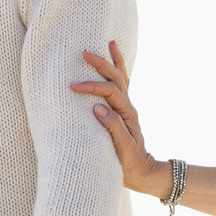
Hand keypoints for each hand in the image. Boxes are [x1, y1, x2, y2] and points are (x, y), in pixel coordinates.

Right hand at [71, 41, 163, 194]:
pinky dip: (119, 69)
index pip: (109, 92)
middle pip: (115, 78)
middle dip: (100, 64)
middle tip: (84, 53)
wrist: (142, 172)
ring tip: (108, 43)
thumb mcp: (122, 148)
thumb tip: (98, 107)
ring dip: (112, 61)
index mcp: (127, 114)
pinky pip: (121, 84)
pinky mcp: (122, 109)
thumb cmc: (130, 163)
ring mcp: (126, 106)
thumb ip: (113, 127)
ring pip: (120, 77)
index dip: (91, 87)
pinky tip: (115, 58)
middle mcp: (128, 106)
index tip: (73, 86)